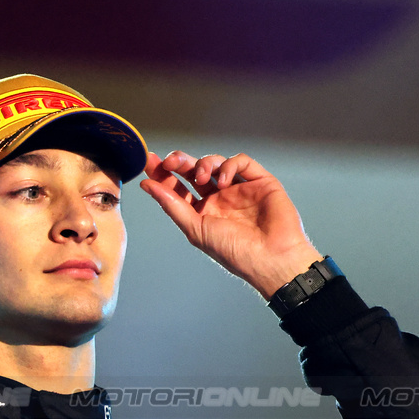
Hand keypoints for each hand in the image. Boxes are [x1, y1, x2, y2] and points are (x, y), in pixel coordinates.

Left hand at [140, 150, 323, 298]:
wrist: (271, 257)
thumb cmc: (235, 252)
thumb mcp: (195, 229)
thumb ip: (172, 205)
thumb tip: (148, 185)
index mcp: (203, 212)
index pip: (179, 188)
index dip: (164, 174)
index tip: (150, 163)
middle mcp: (220, 199)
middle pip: (194, 171)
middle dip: (180, 162)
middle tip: (170, 161)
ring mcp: (240, 189)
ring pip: (216, 163)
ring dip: (204, 164)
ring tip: (201, 176)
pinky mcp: (260, 181)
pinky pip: (242, 162)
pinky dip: (229, 165)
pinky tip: (223, 181)